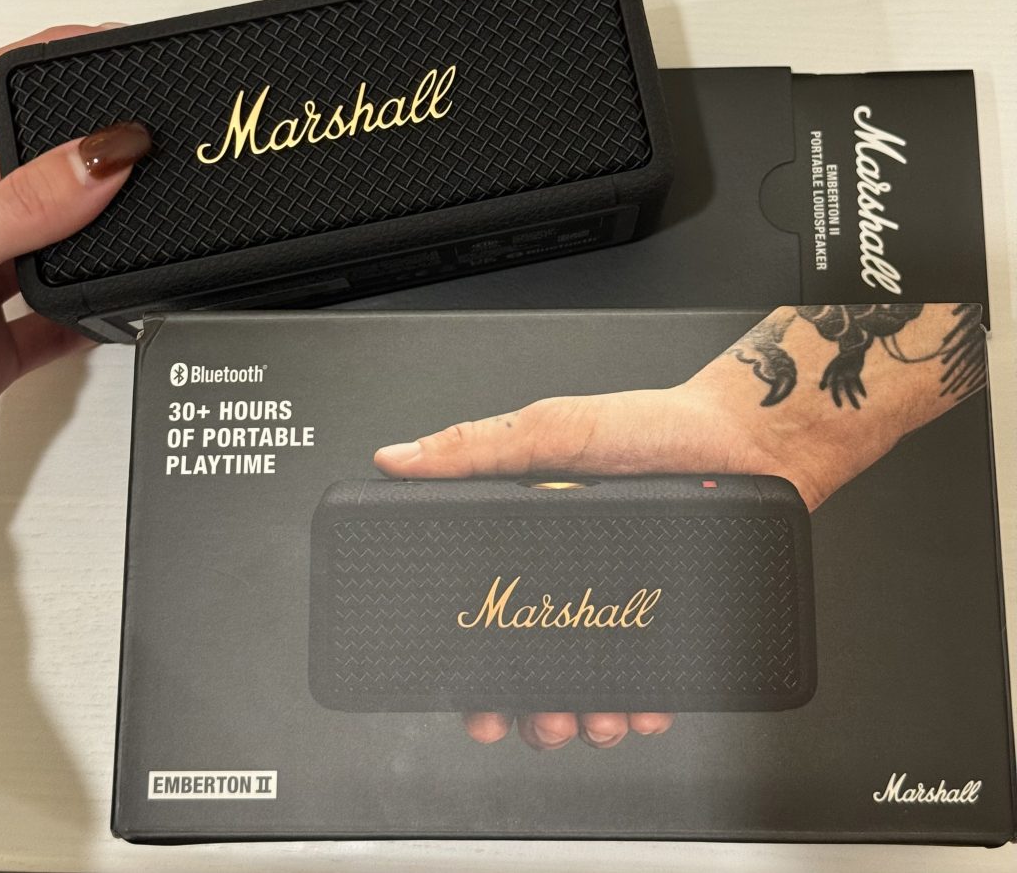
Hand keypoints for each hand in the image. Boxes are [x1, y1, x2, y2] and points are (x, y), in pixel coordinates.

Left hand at [0, 26, 150, 400]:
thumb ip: (26, 203)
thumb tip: (105, 155)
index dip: (52, 58)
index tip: (117, 46)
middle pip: (41, 171)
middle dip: (97, 157)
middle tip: (155, 141)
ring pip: (57, 249)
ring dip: (102, 246)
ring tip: (149, 230)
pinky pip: (62, 325)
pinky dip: (98, 323)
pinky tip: (125, 315)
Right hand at [374, 303, 985, 747]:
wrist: (750, 441)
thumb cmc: (654, 427)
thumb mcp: (554, 431)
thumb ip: (477, 448)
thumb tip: (396, 459)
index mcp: (531, 539)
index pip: (484, 611)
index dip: (471, 663)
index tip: (469, 698)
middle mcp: (573, 578)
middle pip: (533, 664)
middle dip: (530, 708)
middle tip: (537, 720)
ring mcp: (622, 603)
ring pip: (589, 685)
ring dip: (584, 717)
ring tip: (595, 720)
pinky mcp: (672, 623)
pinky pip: (650, 681)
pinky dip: (642, 706)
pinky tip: (643, 710)